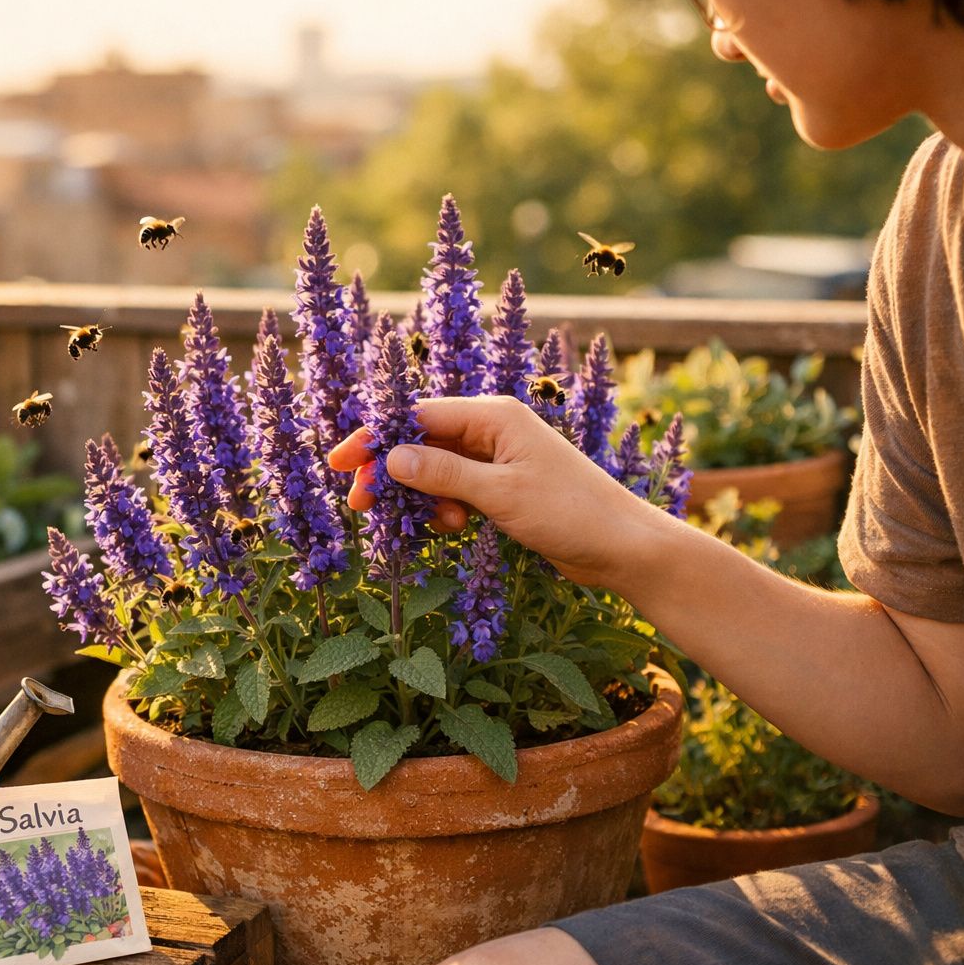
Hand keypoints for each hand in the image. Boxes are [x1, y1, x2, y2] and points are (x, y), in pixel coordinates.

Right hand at [328, 395, 660, 587]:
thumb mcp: (501, 494)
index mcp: (494, 416)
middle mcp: (493, 430)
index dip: (375, 438)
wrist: (623, 548)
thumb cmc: (573, 513)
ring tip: (434, 526)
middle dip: (391, 473)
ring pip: (436, 470)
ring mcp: (498, 459)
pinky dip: (445, 509)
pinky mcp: (503, 488)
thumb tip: (391, 458)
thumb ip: (443, 474)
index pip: (417, 416)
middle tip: (361, 506)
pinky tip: (454, 529)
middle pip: (421, 442)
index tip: (341, 463)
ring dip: (423, 497)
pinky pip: (456, 491)